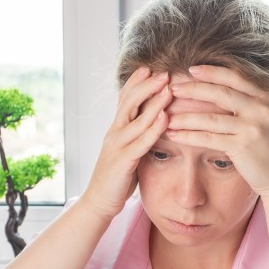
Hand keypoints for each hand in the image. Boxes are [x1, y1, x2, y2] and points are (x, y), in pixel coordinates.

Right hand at [81, 68, 171, 217]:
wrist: (100, 201)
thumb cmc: (117, 177)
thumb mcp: (127, 150)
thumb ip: (136, 136)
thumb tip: (152, 122)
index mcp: (116, 129)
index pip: (124, 99)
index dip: (136, 83)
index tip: (150, 68)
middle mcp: (114, 132)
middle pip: (129, 102)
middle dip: (147, 86)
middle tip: (163, 72)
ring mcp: (117, 145)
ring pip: (136, 118)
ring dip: (153, 102)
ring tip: (168, 88)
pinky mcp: (123, 160)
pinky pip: (141, 141)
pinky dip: (154, 128)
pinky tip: (165, 118)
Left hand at [165, 65, 268, 196]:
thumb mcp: (267, 119)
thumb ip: (251, 103)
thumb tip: (222, 88)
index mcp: (266, 98)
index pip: (236, 77)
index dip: (212, 72)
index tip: (191, 69)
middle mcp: (261, 109)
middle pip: (221, 92)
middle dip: (193, 89)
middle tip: (172, 87)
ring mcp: (253, 128)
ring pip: (211, 117)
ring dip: (186, 116)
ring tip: (167, 115)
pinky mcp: (243, 147)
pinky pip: (209, 138)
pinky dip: (189, 136)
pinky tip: (175, 135)